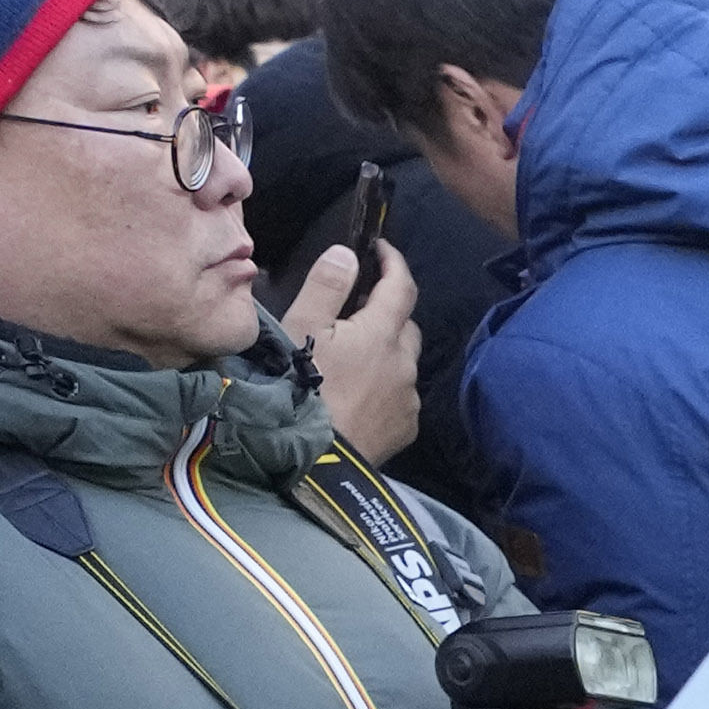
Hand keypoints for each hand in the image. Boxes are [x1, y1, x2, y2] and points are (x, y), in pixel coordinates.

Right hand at [297, 233, 421, 463]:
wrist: (312, 460)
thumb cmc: (300, 387)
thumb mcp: (301, 329)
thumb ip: (327, 287)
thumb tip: (348, 254)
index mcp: (382, 334)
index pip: (402, 286)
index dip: (393, 262)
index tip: (381, 249)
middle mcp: (405, 365)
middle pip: (406, 327)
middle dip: (388, 313)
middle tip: (356, 311)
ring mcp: (408, 400)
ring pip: (404, 364)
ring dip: (386, 354)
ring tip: (353, 358)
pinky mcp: (405, 429)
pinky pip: (401, 397)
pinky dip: (385, 387)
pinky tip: (359, 394)